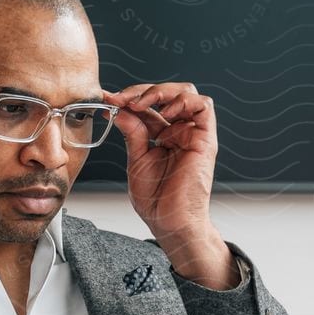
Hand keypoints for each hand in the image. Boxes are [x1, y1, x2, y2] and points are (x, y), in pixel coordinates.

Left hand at [103, 80, 221, 255]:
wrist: (170, 223)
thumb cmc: (156, 201)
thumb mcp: (137, 160)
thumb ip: (133, 134)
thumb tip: (120, 110)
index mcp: (164, 137)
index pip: (150, 107)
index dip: (129, 99)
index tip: (108, 99)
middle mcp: (181, 132)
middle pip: (167, 94)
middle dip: (141, 92)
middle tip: (120, 99)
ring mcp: (194, 134)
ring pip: (185, 93)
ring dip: (160, 92)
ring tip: (139, 104)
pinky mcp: (205, 140)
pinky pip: (204, 106)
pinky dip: (183, 101)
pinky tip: (164, 113)